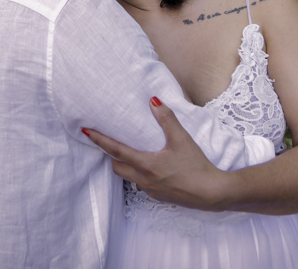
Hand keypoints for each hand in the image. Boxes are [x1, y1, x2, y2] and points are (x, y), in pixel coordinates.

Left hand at [82, 98, 225, 211]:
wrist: (211, 193)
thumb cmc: (196, 166)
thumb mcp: (182, 139)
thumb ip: (167, 119)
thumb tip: (153, 101)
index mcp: (146, 165)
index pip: (116, 151)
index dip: (99, 141)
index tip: (86, 132)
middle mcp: (144, 180)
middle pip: (117, 167)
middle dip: (111, 155)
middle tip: (108, 142)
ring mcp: (150, 190)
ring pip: (128, 177)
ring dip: (125, 166)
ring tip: (128, 153)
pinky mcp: (159, 196)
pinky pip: (141, 184)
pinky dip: (138, 174)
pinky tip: (150, 167)